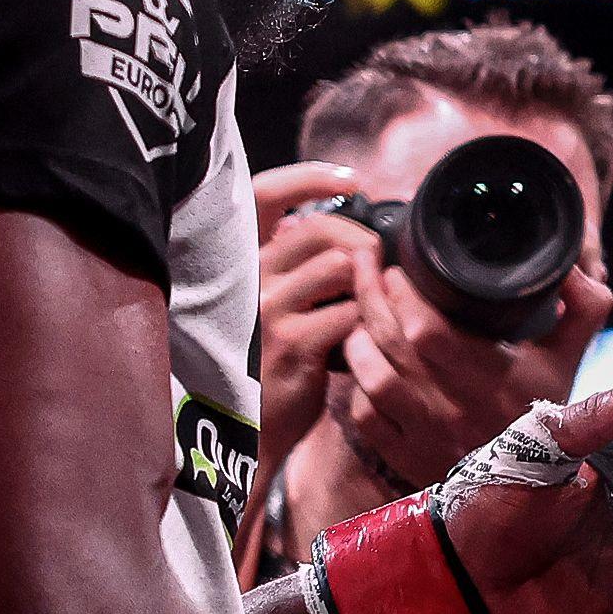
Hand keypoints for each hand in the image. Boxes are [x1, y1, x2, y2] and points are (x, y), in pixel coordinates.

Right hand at [252, 161, 375, 465]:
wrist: (243, 436)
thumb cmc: (265, 365)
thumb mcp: (266, 308)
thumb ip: (292, 269)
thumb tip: (345, 237)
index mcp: (238, 262)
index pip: (266, 195)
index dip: (308, 177)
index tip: (351, 179)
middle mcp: (246, 278)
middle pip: (321, 229)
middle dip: (361, 240)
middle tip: (374, 263)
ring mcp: (267, 310)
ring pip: (341, 266)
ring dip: (365, 286)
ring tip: (361, 311)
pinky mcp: (293, 344)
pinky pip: (351, 312)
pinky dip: (365, 324)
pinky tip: (356, 343)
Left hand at [341, 249, 612, 487]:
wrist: (528, 488)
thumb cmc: (542, 409)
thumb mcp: (571, 358)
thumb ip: (586, 307)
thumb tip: (572, 268)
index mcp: (494, 380)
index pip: (430, 332)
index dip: (405, 294)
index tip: (400, 268)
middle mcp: (455, 410)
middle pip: (391, 344)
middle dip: (370, 295)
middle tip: (367, 266)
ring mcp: (425, 437)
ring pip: (370, 377)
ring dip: (358, 336)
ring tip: (360, 308)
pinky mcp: (403, 456)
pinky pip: (363, 413)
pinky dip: (356, 381)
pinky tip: (362, 357)